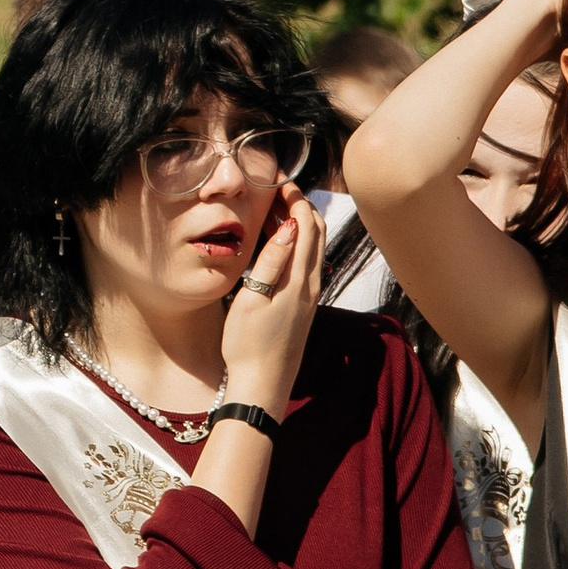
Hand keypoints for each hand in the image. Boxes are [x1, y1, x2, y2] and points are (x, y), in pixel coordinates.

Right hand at [223, 181, 323, 411]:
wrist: (263, 385)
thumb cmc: (250, 344)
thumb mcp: (254, 298)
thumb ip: (273, 260)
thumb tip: (291, 224)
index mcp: (299, 280)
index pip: (307, 225)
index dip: (296, 199)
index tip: (277, 183)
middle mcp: (311, 285)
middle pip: (317, 233)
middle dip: (301, 206)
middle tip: (276, 193)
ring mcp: (310, 297)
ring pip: (315, 248)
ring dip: (301, 225)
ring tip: (274, 213)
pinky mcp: (305, 307)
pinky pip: (309, 264)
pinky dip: (299, 244)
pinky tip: (279, 245)